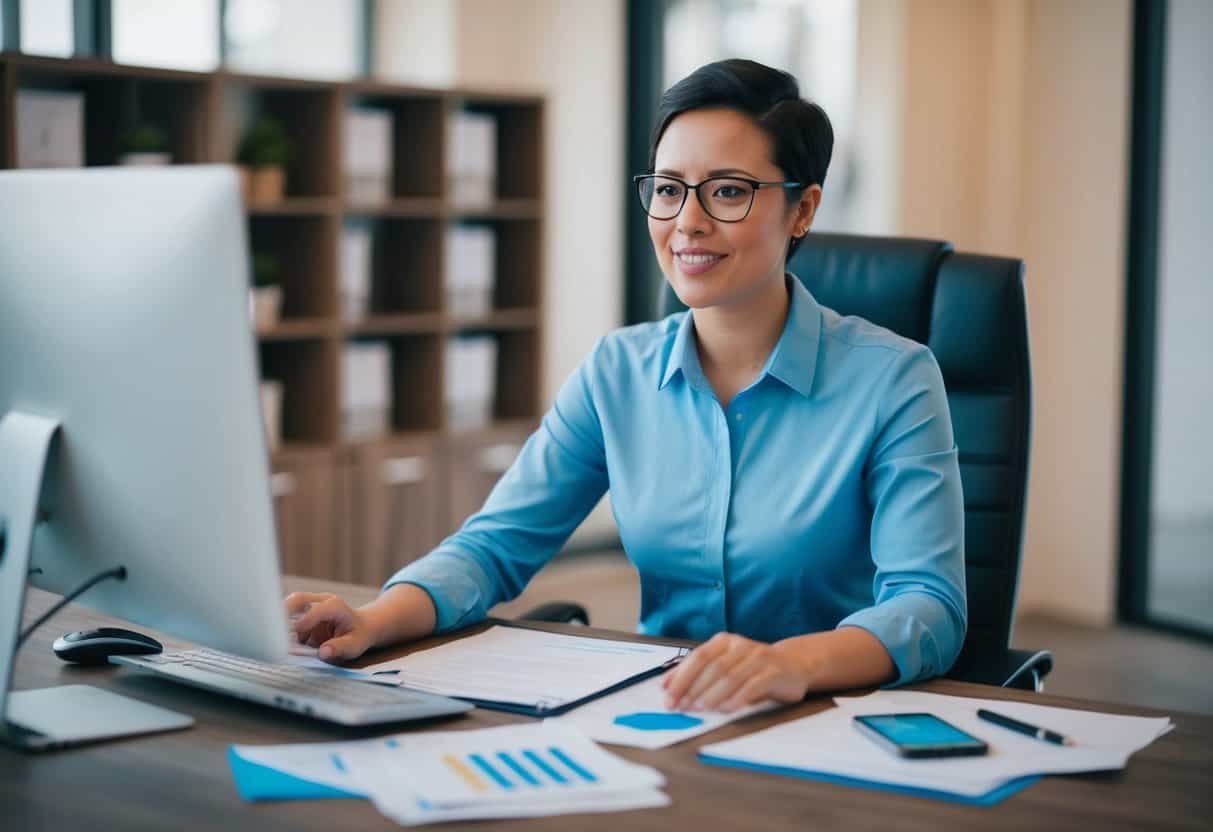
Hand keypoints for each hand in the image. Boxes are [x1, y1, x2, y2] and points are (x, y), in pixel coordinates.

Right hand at [285, 592, 377, 662]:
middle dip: (282, 614)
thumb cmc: (358, 636)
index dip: (305, 623)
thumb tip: (323, 653)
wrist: (360, 627)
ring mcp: (310, 605)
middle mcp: (321, 601)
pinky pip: (287, 617)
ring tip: (278, 641)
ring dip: (281, 624)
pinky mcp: (302, 613)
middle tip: (272, 633)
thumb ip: (340, 648)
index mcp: (335, 606)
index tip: (295, 638)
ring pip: (288, 608)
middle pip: (297, 599)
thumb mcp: (355, 645)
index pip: (316, 610)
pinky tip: (284, 642)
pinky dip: (283, 629)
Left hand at [662, 632, 809, 712]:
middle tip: (681, 707)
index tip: (667, 697)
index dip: (680, 677)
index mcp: (723, 642)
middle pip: (712, 667)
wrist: (792, 664)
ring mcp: (758, 657)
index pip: (697, 657)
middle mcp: (739, 646)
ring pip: (730, 676)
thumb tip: (665, 687)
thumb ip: (697, 674)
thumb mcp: (724, 664)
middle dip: (693, 689)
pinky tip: (726, 709)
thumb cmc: (750, 667)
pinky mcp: (774, 673)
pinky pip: (753, 686)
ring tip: (699, 709)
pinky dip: (737, 698)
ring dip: (712, 694)